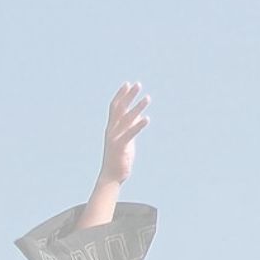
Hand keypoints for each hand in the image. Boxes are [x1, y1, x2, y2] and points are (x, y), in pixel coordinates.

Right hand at [85, 83, 144, 224]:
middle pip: (119, 109)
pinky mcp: (120, 146)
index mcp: (112, 127)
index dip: (121, 95)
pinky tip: (147, 118)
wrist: (112, 175)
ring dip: (137, 107)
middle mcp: (111, 130)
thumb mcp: (127, 139)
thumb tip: (140, 115)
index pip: (115, 107)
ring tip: (148, 97)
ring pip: (126, 119)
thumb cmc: (120, 157)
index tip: (128, 84)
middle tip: (138, 84)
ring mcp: (114, 138)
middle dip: (128, 96)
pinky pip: (130, 133)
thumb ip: (131, 127)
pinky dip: (138, 125)